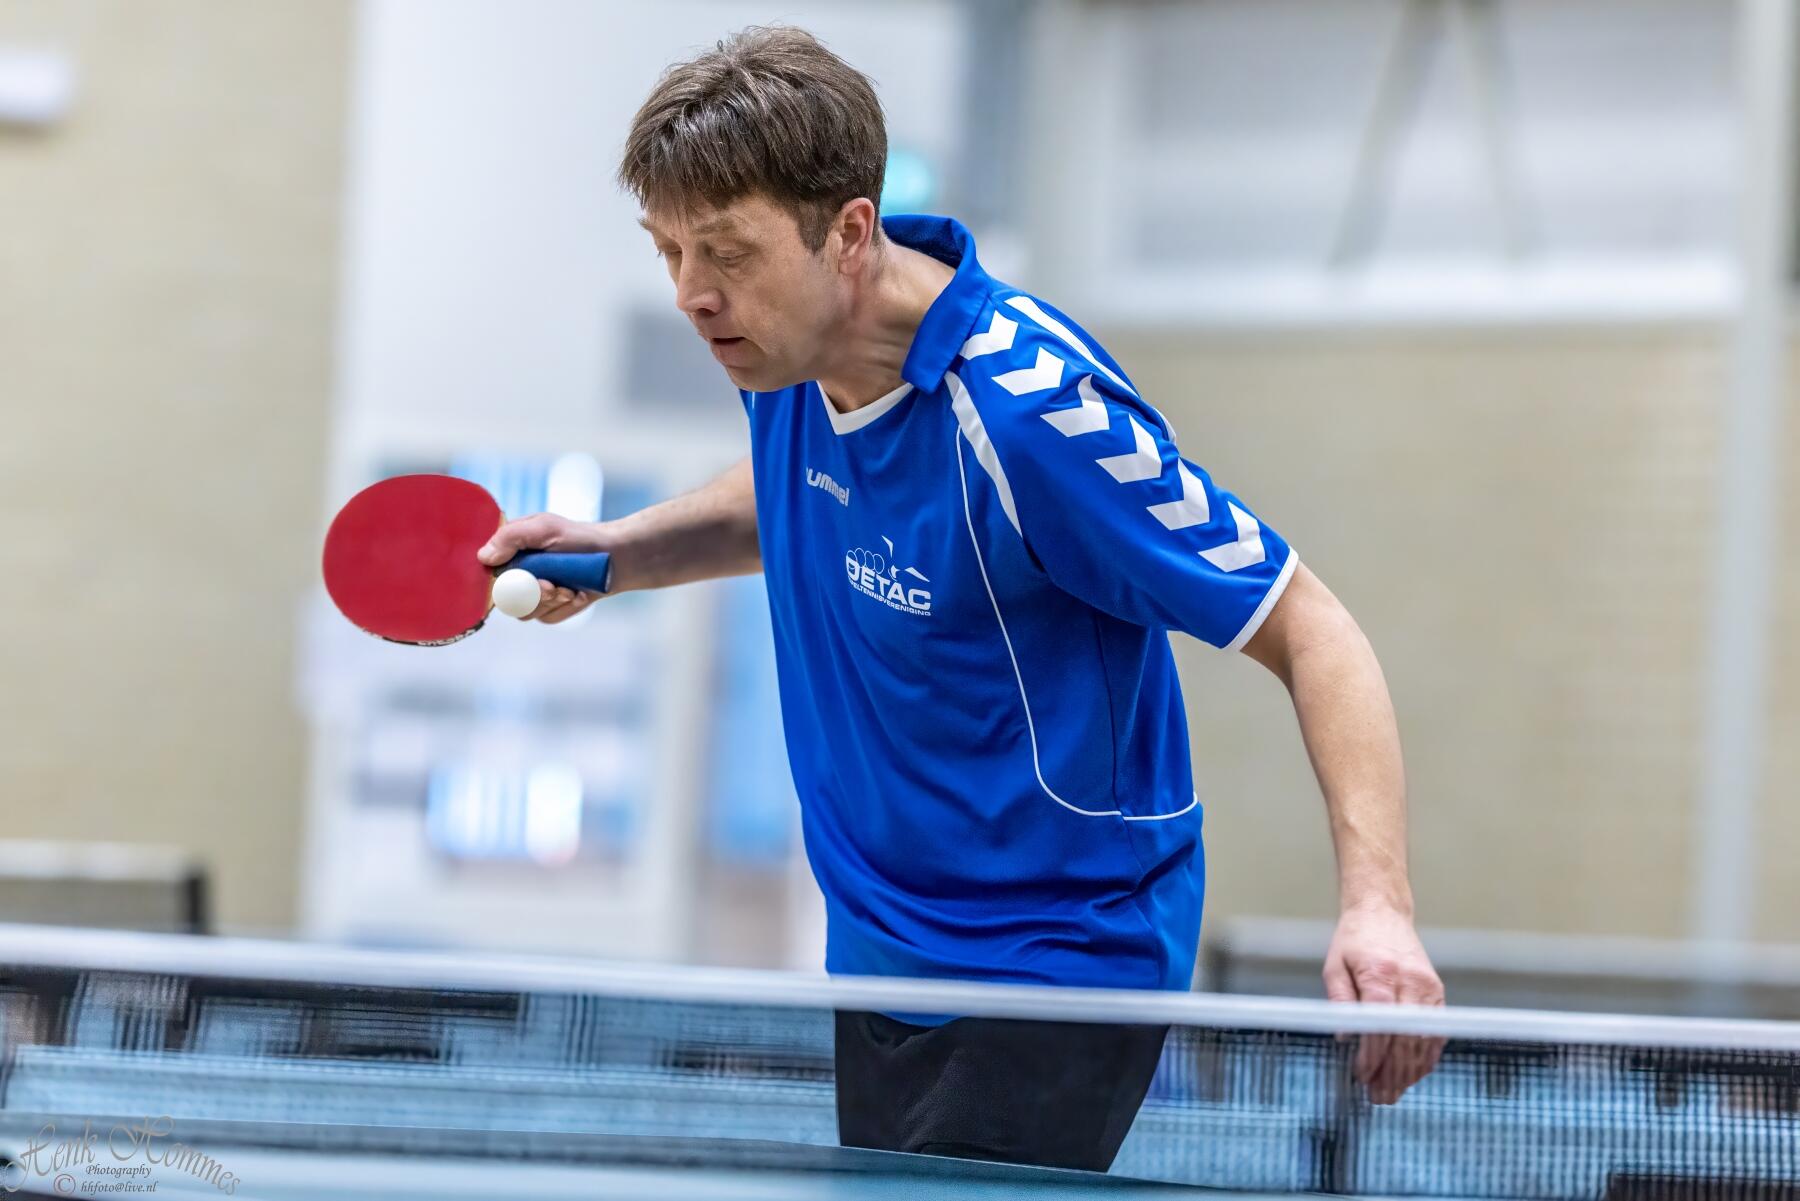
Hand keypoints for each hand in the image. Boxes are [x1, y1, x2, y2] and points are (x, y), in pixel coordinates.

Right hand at [477, 513, 617, 623]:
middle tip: (554, 585)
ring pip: (527, 613)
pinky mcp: (550, 609)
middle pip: (507, 600)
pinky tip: (579, 594)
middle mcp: (517, 575)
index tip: (527, 579)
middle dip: (534, 595)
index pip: (489, 576)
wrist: (613, 557)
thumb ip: (511, 537)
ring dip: (552, 601)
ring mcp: (533, 595)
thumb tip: (483, 557)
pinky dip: (566, 607)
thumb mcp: (543, 528)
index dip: (506, 583)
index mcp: (509, 553)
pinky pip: (548, 618)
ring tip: (570, 587)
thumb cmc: (578, 538)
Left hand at [1323, 905, 1444, 1104]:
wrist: (1383, 914)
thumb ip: (1340, 1002)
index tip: (1361, 1075)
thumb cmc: (1354, 941)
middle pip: (1405, 1037)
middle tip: (1378, 1097)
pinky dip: (1424, 1058)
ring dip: (1409, 1072)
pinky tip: (1411, 1075)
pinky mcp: (1437, 992)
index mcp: (1379, 972)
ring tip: (1391, 1093)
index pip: (1381, 1023)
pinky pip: (1435, 1033)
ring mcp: (1428, 988)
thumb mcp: (1334, 966)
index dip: (1372, 1054)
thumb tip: (1346, 1038)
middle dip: (1391, 1072)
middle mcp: (1409, 981)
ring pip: (1424, 1040)